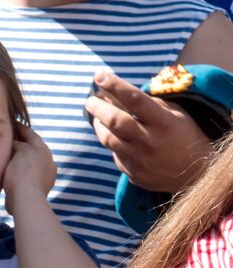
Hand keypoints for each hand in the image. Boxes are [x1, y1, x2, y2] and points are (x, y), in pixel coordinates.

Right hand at [3, 123, 56, 204]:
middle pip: (33, 147)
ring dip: (23, 158)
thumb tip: (15, 143)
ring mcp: (45, 174)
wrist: (26, 198)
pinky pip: (30, 174)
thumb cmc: (22, 173)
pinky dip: (23, 171)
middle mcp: (47, 159)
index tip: (12, 123)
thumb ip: (17, 144)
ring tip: (10, 158)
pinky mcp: (40, 186)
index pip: (30, 134)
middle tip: (11, 140)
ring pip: (32, 161)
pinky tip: (14, 173)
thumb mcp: (18, 152)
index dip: (20, 128)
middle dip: (23, 143)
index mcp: (42, 149)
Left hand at [86, 70, 211, 193]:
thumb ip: (149, 104)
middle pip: (114, 121)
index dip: (115, 86)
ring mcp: (139, 159)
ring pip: (108, 139)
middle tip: (90, 100)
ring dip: (98, 125)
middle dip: (98, 108)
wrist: (196, 173)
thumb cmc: (185, 135)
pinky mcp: (132, 173)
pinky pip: (115, 154)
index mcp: (163, 121)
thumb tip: (116, 94)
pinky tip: (113, 135)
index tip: (99, 76)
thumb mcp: (176, 114)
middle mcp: (149, 140)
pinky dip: (112, 142)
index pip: (135, 99)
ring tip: (97, 116)